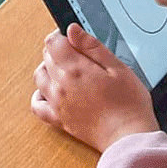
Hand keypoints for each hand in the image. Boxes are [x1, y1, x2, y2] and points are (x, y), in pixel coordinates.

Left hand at [31, 24, 158, 151]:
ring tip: (66, 70)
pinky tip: (49, 92)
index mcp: (75, 70)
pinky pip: (37, 105)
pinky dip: (39, 96)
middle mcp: (61, 86)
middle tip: (76, 54)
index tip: (71, 37)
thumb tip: (72, 30)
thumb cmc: (129, 104)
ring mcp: (57, 103)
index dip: (61, 35)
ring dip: (47, 69)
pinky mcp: (58, 119)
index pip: (53, 43)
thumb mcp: (118, 68)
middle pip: (46, 58)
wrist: (128, 136)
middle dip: (58, 51)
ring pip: (39, 78)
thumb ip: (92, 47)